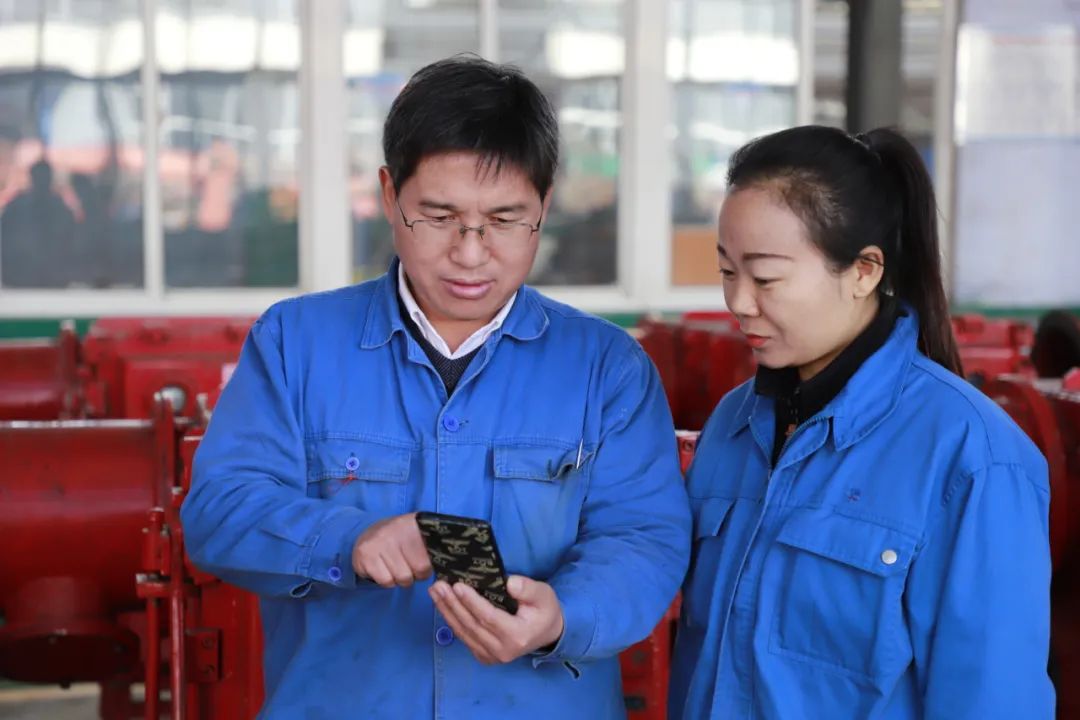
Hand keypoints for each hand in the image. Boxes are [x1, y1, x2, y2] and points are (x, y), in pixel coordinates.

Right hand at [351, 513, 431, 587]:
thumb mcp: (416, 533)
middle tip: (408, 567)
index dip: (428, 567)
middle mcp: (397, 530)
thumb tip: (449, 562)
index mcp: (414, 523)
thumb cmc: (398, 538)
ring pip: (402, 578)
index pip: (432, 557)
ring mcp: (380, 542)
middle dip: (415, 575)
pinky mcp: (366, 555)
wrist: (366, 534)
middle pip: (419, 570)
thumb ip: (433, 545)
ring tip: (395, 567)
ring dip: (400, 579)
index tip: (422, 564)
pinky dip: (387, 581)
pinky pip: (386, 581)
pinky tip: (384, 569)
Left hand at [429, 575, 564, 664]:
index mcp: (517, 636)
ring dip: (447, 611)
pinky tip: (443, 605)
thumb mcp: (544, 595)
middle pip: (471, 625)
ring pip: (464, 633)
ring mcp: (491, 657)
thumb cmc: (544, 610)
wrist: (546, 633)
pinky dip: (452, 621)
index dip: (471, 602)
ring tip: (435, 592)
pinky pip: (464, 637)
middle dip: (452, 604)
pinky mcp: (484, 656)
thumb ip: (528, 588)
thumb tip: (509, 583)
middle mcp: (502, 650)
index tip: (457, 585)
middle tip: (438, 586)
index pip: (488, 617)